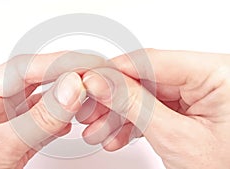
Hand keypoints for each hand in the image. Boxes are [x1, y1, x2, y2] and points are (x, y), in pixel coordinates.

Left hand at [0, 51, 104, 168]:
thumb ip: (34, 120)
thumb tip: (70, 89)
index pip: (20, 70)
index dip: (54, 63)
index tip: (81, 66)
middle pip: (36, 83)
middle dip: (65, 78)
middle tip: (91, 79)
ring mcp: (9, 130)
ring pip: (46, 105)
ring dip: (69, 101)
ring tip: (87, 100)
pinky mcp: (20, 148)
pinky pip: (48, 127)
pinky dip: (64, 123)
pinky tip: (73, 120)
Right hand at [78, 49, 229, 168]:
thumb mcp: (176, 138)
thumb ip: (136, 105)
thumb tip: (103, 83)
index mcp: (218, 73)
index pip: (152, 61)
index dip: (114, 71)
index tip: (88, 81)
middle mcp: (210, 78)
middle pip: (146, 79)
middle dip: (114, 100)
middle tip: (90, 111)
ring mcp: (201, 94)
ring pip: (147, 95)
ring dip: (121, 114)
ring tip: (100, 131)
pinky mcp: (192, 108)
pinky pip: (156, 108)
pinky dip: (136, 122)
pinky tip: (118, 135)